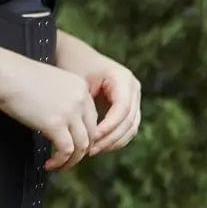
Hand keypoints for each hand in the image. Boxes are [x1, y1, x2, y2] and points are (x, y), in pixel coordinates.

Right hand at [0, 49, 97, 171]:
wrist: (5, 74)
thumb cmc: (18, 77)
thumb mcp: (49, 85)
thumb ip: (60, 100)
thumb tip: (59, 123)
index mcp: (80, 87)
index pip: (92, 118)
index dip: (84, 136)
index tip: (72, 146)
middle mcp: (80, 98)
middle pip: (91, 133)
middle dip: (81, 151)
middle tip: (67, 160)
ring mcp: (70, 111)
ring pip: (82, 145)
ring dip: (72, 161)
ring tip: (59, 167)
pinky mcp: (56, 123)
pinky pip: (66, 150)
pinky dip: (60, 162)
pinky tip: (50, 164)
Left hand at [55, 32, 140, 157]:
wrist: (74, 56)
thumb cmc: (72, 66)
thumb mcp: (77, 82)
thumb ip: (84, 103)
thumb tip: (87, 132)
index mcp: (122, 78)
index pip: (122, 108)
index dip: (109, 125)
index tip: (92, 137)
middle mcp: (132, 88)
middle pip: (129, 120)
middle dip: (110, 138)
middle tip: (90, 149)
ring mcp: (133, 98)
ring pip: (131, 128)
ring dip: (113, 143)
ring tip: (91, 151)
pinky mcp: (128, 108)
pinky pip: (127, 129)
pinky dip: (114, 140)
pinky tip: (97, 147)